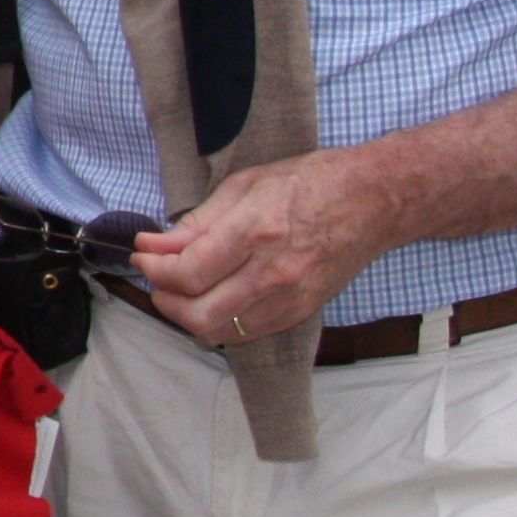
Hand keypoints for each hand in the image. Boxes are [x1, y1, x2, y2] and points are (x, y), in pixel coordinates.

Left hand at [131, 147, 401, 346]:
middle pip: (198, 313)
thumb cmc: (309, 182)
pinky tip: (211, 300)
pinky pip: (248, 333)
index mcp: (255, 232)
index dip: (155, 269)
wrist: (373, 200)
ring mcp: (290, 297)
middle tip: (156, 277)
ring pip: (221, 331)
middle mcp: (273, 273)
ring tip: (179, 291)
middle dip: (164, 299)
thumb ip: (195, 223)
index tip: (143, 255)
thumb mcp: (244, 185)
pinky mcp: (302, 311)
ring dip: (188, 316)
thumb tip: (154, 244)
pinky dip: (220, 323)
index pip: (189, 272)